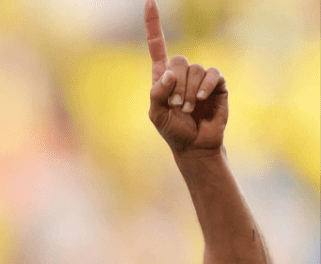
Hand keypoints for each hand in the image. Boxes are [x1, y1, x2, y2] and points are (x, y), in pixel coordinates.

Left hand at [146, 0, 228, 155]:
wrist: (194, 145)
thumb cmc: (172, 130)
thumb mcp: (156, 114)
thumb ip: (157, 93)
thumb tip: (169, 73)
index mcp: (162, 76)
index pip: (157, 45)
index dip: (153, 24)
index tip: (149, 1)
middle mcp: (182, 73)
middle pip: (178, 60)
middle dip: (175, 85)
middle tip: (177, 106)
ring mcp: (200, 77)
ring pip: (195, 69)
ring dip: (189, 92)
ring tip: (188, 109)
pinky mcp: (217, 84)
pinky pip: (212, 74)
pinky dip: (205, 86)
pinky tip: (201, 99)